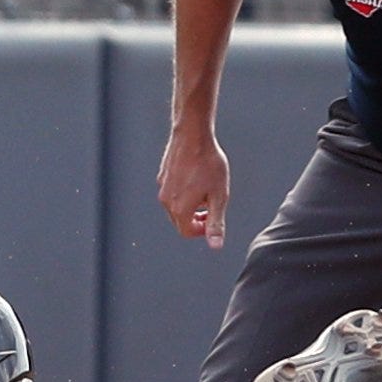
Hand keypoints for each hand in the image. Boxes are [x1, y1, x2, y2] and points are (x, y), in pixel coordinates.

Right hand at [156, 130, 229, 247]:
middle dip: (195, 218)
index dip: (202, 230)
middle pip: (180, 221)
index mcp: (180, 209)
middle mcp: (167, 201)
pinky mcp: (162, 176)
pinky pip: (172, 192)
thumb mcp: (219, 196)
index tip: (212, 218)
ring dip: (190, 205)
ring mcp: (163, 188)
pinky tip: (196, 177)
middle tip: (211, 205)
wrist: (193, 136)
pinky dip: (183, 192)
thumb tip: (215, 245)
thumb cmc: (208, 164)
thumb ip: (216, 223)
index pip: (187, 232)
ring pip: (175, 206)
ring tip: (205, 189)